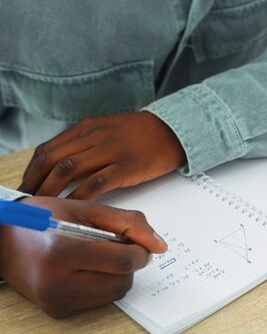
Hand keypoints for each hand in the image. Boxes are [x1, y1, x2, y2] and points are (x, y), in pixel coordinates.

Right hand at [0, 196, 166, 317]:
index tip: (141, 242)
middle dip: (130, 262)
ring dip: (117, 274)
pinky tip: (86, 267)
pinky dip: (101, 284)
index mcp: (62, 250)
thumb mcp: (83, 208)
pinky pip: (97, 301)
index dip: (140, 251)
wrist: (3, 240)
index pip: (122, 261)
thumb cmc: (41, 217)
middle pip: (121, 281)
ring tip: (101, 254)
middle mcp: (56, 281)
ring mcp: (55, 300)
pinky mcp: (56, 311)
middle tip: (119, 245)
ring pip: (113, 294)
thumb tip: (159, 244)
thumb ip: (125, 222)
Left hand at [19, 111, 185, 198]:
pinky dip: (80, 197)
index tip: (26, 189)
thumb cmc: (139, 134)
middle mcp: (94, 136)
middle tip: (31, 204)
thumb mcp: (107, 130)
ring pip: (68, 170)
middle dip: (35, 183)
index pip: (48, 149)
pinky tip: (74, 208)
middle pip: (52, 159)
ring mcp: (110, 150)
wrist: (172, 130)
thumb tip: (58, 170)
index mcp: (87, 127)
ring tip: (46, 208)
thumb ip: (84, 145)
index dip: (31, 171)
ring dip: (52, 191)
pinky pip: (95, 183)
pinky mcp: (126, 166)